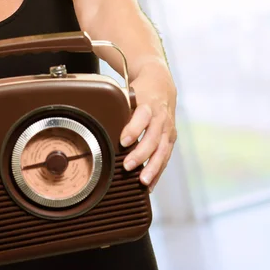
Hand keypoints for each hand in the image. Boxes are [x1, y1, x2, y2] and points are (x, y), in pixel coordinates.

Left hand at [119, 73, 176, 192]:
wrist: (161, 85)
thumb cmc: (140, 92)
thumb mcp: (129, 94)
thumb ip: (118, 108)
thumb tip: (98, 121)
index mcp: (148, 105)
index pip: (142, 118)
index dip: (133, 129)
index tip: (123, 141)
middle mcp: (160, 118)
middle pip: (152, 138)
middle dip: (141, 154)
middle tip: (128, 166)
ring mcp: (168, 129)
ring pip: (162, 150)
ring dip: (153, 167)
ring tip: (142, 181)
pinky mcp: (171, 138)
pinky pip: (165, 157)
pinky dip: (158, 171)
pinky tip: (150, 184)